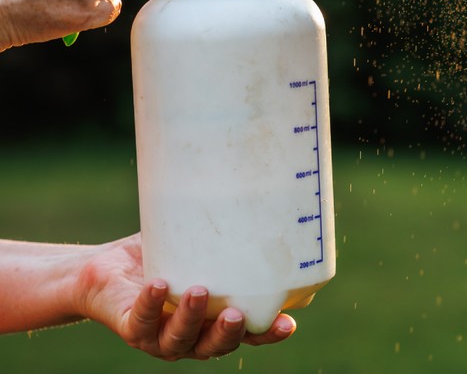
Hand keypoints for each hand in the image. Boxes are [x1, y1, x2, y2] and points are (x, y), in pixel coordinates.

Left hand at [75, 234, 295, 360]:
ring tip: (198, 291)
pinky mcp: (130, 328)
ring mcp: (159, 337)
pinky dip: (151, 305)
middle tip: (236, 314)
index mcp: (214, 323)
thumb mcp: (195, 250)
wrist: (104, 269)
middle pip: (215, 346)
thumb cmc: (158, 260)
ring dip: (190, 319)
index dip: (268, 333)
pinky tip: (159, 286)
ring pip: (179, 339)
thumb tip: (257, 193)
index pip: (248, 335)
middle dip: (227, 333)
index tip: (288, 324)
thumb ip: (222, 235)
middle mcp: (191, 337)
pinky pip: (141, 322)